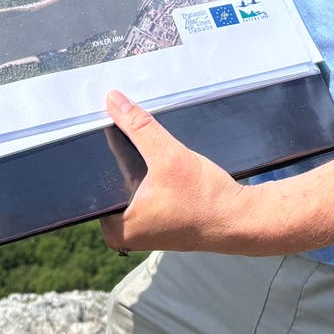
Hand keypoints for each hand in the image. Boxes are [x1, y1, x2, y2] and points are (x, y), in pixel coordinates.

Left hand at [100, 91, 265, 254]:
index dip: (99, 154)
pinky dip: (148, 176)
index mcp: (117, 228)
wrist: (241, 219)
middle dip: (121, 159)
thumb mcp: (170, 156)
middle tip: (132, 140)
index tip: (101, 130)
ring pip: (126, 185)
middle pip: (109, 182)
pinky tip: (161, 166)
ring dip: (136, 166)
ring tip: (153, 156)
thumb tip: (113, 100)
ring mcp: (141, 229)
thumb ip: (139, 127)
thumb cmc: (207, 200)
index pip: (93, 183)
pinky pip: (141, 191)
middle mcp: (124, 234)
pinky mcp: (156, 221)